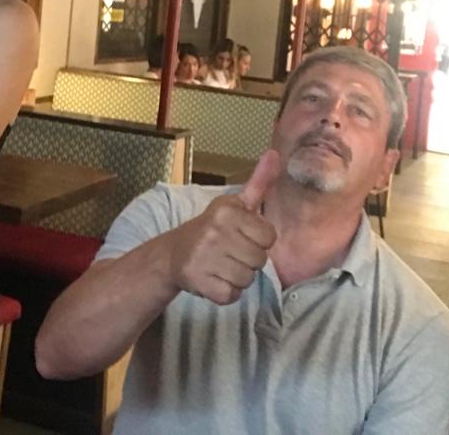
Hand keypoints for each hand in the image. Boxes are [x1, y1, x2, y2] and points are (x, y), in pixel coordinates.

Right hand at [166, 149, 279, 304]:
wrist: (173, 253)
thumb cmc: (213, 228)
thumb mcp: (235, 204)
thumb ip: (259, 182)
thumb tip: (275, 153)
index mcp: (227, 211)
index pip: (269, 237)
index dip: (259, 240)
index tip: (242, 236)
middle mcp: (215, 231)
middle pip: (259, 260)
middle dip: (249, 260)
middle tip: (230, 253)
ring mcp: (205, 257)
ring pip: (247, 279)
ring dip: (238, 278)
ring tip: (222, 265)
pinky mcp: (198, 281)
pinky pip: (231, 296)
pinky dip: (226, 293)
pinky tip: (214, 279)